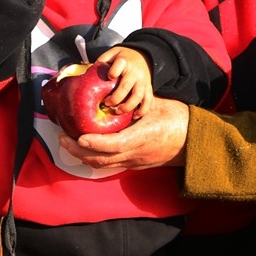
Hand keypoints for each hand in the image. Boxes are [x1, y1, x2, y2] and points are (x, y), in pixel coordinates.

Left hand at [59, 96, 188, 170]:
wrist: (193, 141)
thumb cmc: (178, 118)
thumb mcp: (157, 104)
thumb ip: (136, 101)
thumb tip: (116, 90)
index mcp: (144, 136)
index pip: (115, 144)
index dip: (95, 142)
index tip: (79, 136)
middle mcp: (137, 153)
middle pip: (102, 159)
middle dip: (78, 150)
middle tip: (62, 137)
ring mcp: (135, 161)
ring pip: (102, 165)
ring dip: (82, 156)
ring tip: (68, 143)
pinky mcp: (134, 165)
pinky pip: (109, 164)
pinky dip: (94, 157)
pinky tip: (85, 148)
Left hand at [96, 46, 152, 117]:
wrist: (143, 55)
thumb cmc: (122, 57)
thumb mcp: (112, 54)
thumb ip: (101, 61)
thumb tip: (84, 73)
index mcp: (124, 61)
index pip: (119, 65)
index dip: (113, 73)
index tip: (109, 78)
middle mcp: (134, 72)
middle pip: (126, 86)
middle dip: (116, 98)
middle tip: (107, 104)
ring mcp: (143, 81)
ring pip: (138, 96)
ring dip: (127, 106)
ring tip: (118, 111)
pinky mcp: (148, 88)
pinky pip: (148, 101)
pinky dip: (143, 110)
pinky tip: (135, 116)